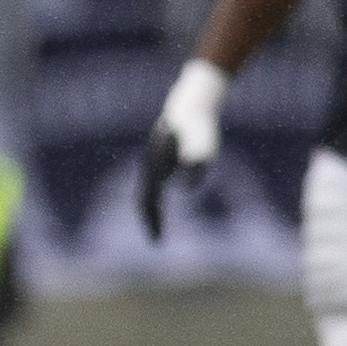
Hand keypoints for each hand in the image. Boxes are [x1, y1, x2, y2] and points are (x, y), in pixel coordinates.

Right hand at [139, 60, 227, 240]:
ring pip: (146, 190)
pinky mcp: (159, 156)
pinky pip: (153, 181)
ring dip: (151, 209)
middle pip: (144, 200)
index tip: (158, 242)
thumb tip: (187, 190)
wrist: (191, 103)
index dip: (152, 223)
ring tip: (158, 225)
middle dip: (150, 220)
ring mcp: (152, 161)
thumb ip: (194, 167)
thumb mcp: (202, 148)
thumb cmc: (198, 127)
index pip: (147, 203)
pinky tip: (167, 198)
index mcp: (155, 168)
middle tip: (157, 239)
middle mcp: (149, 166)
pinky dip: (156, 196)